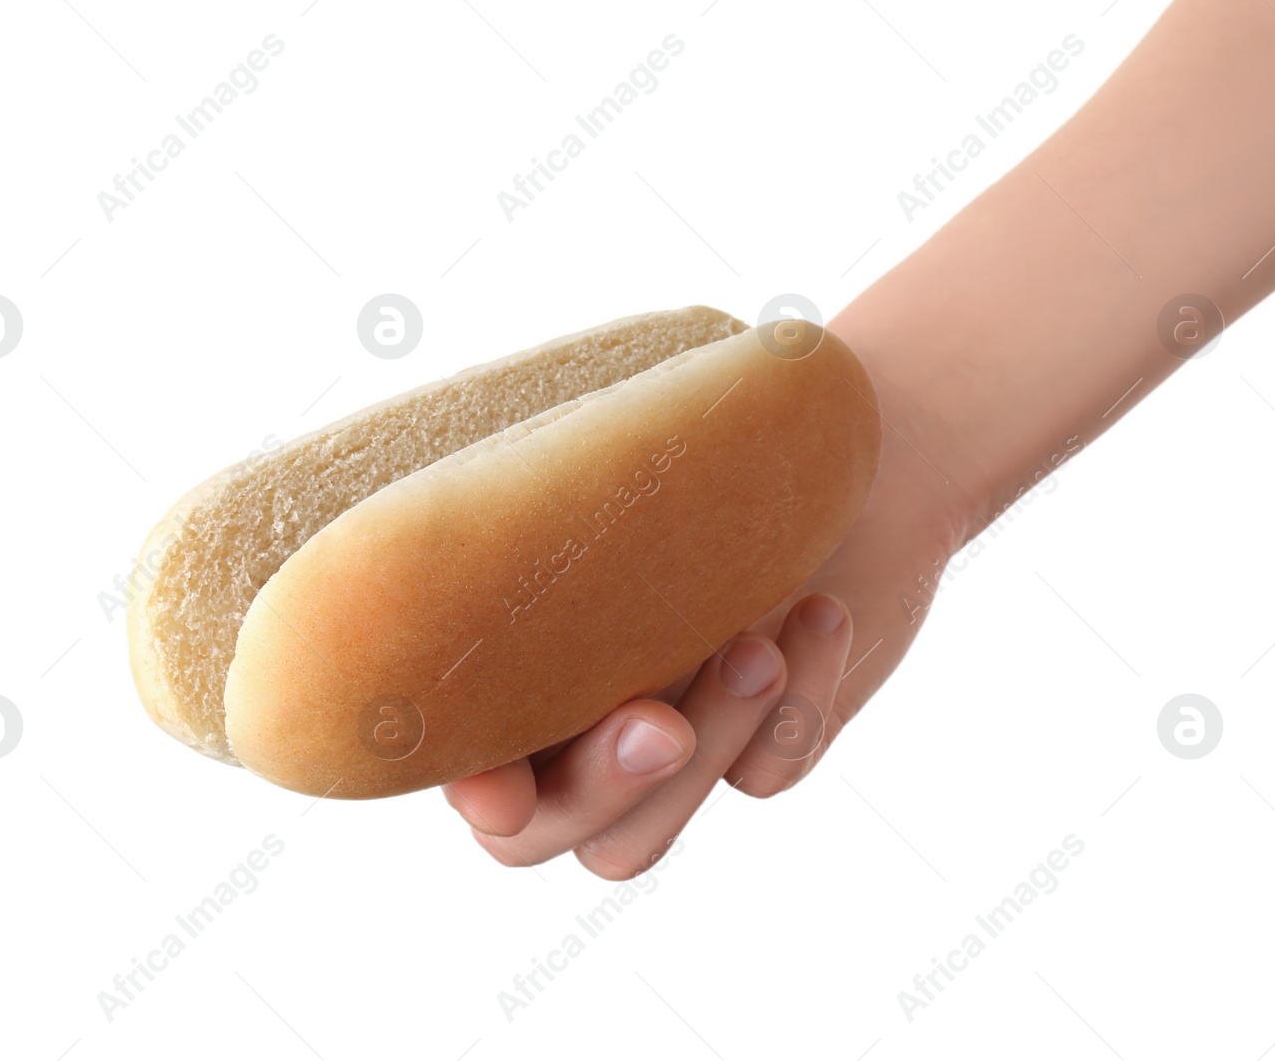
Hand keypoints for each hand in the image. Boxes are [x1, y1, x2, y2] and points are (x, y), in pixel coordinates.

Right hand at [441, 347, 967, 877]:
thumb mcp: (600, 473)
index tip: (502, 787)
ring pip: (636, 841)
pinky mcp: (756, 748)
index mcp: (509, 663)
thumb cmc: (697, 437)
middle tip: (662, 725)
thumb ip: (521, 529)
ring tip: (759, 647)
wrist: (843, 433)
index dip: (476, 790)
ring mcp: (662, 745)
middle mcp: (569, 723)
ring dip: (703, 751)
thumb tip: (431, 560)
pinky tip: (820, 615)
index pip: (462, 765)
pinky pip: (761, 780)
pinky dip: (793, 710)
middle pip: (541, 835)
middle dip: (599, 786)